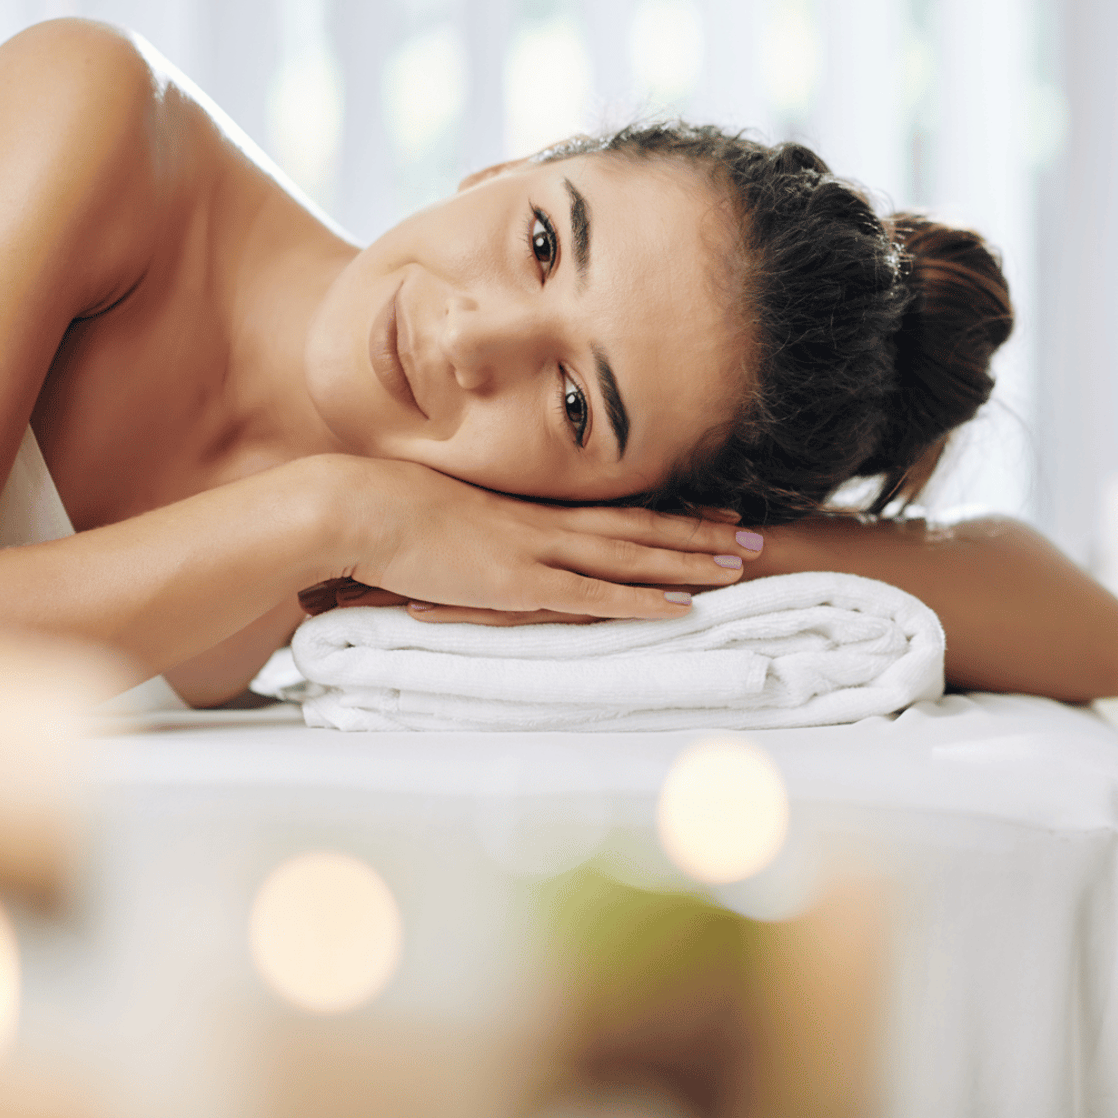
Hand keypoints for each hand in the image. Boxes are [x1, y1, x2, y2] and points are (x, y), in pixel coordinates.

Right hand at [310, 457, 760, 621]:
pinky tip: (681, 609)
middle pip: (641, 527)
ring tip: (741, 567)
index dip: (667, 512)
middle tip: (755, 535)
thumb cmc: (388, 513)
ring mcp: (538, 551)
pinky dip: (642, 602)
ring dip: (689, 562)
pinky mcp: (521, 583)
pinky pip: (596, 596)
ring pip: (633, 557)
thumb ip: (478, 531)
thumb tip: (487, 542)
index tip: (711, 510)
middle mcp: (546, 525)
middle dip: (701, 533)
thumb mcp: (446, 518)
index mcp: (530, 509)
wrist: (362, 507)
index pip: (614, 510)